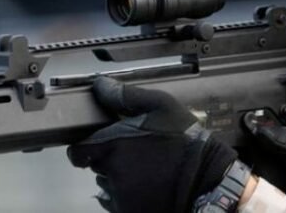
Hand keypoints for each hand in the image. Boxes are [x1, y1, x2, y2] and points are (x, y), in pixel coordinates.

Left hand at [67, 77, 236, 212]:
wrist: (207, 180)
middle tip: (134, 152)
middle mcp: (111, 172)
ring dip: (118, 177)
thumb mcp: (161, 105)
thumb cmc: (184, 141)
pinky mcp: (128, 211)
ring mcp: (119, 195)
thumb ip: (125, 95)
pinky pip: (117, 202)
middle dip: (108, 158)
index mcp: (113, 144)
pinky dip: (127, 195)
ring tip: (145, 168)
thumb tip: (100, 85)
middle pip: (95, 166)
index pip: (78, 151)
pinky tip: (147, 184)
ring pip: (107, 184)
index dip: (85, 146)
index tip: (100, 143)